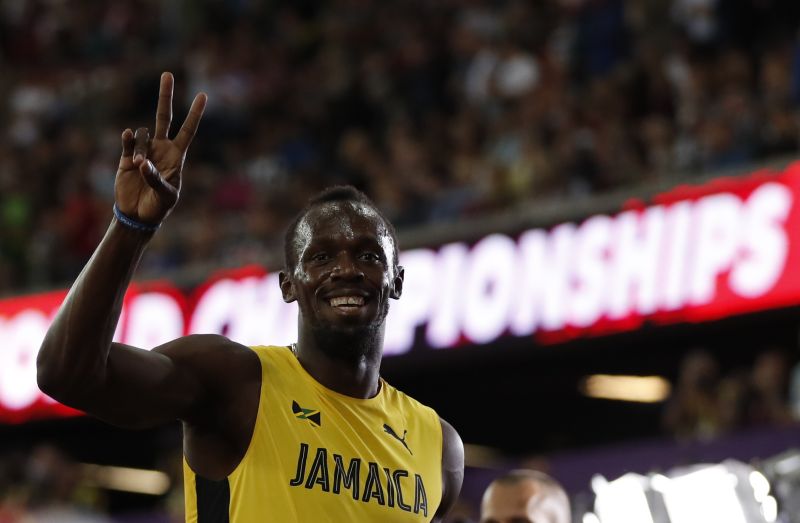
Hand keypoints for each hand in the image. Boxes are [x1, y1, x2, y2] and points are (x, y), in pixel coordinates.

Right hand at [115, 72, 206, 224]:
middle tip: (167, 74)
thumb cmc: (159, 207)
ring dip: (141, 148)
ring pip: (142, 134)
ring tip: (139, 167)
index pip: (188, 130)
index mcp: (177, 156)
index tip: (203, 95)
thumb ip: (156, 179)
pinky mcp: (126, 156)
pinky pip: (128, 140)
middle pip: (164, 116)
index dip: (195, 113)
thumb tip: (142, 162)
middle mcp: (161, 148)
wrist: (138, 215)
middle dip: (165, 96)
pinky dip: (128, 138)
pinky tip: (128, 137)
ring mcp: (144, 150)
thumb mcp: (166, 197)